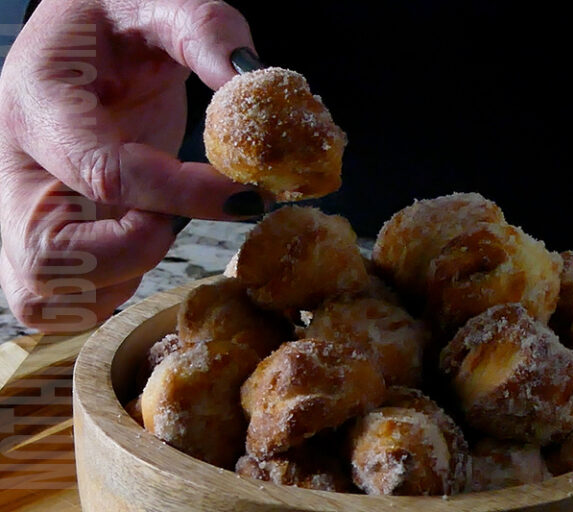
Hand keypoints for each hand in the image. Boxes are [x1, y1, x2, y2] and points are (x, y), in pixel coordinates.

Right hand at [0, 0, 262, 332]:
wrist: (92, 34)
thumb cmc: (123, 15)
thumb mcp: (164, 1)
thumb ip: (208, 32)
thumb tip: (252, 88)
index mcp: (38, 100)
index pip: (105, 174)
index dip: (182, 196)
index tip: (244, 195)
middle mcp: (17, 163)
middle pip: (47, 258)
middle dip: (133, 252)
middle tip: (177, 220)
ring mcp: (27, 203)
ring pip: (42, 293)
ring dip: (117, 279)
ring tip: (159, 228)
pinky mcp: (49, 227)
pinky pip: (58, 298)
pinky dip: (105, 292)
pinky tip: (142, 242)